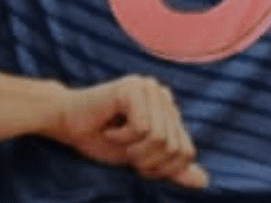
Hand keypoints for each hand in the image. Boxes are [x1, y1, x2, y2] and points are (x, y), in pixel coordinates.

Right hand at [44, 76, 206, 189]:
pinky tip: (109, 127)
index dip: (161, 168)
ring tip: (116, 137)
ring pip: (159, 139)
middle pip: (174, 148)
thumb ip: (171, 168)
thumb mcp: (140, 159)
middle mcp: (164, 95)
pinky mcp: (133, 88)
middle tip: (123, 150)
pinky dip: (122, 137)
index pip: (186, 152)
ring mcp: (150, 88)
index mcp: (169, 110)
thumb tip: (205, 182)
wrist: (65, 122)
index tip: (135, 160)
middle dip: (145, 160)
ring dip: (132, 149)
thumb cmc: (100, 139)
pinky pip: (142, 128)